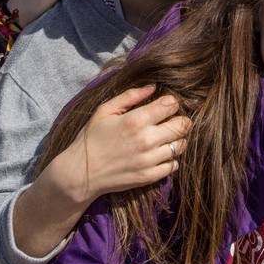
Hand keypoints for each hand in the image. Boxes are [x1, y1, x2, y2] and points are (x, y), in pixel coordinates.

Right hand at [44, 84, 190, 206]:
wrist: (81, 173)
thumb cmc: (91, 138)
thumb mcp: (105, 110)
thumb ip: (130, 96)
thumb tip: (153, 87)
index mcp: (135, 120)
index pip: (171, 105)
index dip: (171, 102)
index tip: (165, 105)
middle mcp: (147, 140)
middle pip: (182, 125)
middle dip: (179, 119)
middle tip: (170, 120)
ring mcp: (150, 160)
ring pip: (181, 145)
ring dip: (177, 139)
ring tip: (165, 137)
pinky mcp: (149, 176)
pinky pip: (174, 165)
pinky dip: (171, 158)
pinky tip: (160, 154)